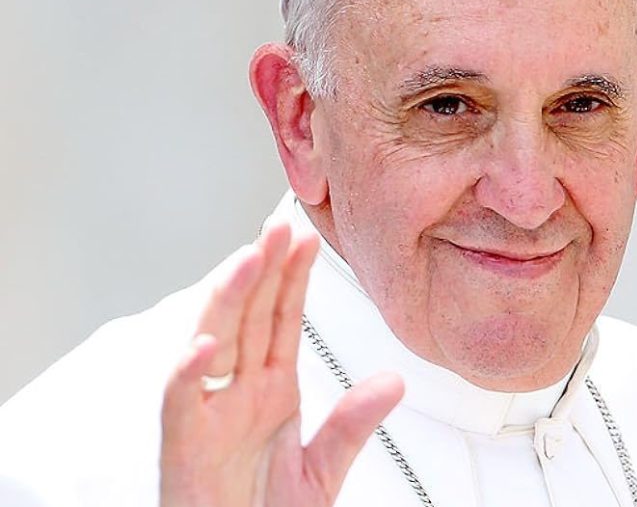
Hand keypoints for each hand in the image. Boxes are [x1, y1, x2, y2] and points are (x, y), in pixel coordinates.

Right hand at [160, 220, 403, 506]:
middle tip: (280, 226)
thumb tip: (393, 381)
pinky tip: (204, 345)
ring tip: (251, 259)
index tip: (307, 237)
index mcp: (271, 391)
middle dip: (263, 269)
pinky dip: (188, 375)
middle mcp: (238, 393)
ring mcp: (210, 416)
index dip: (292, 277)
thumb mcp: (320, 470)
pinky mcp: (185, 448)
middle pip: (249, 317)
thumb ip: (351, 425)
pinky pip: (183, 405)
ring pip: (215, 342)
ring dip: (231, 299)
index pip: (281, 319)